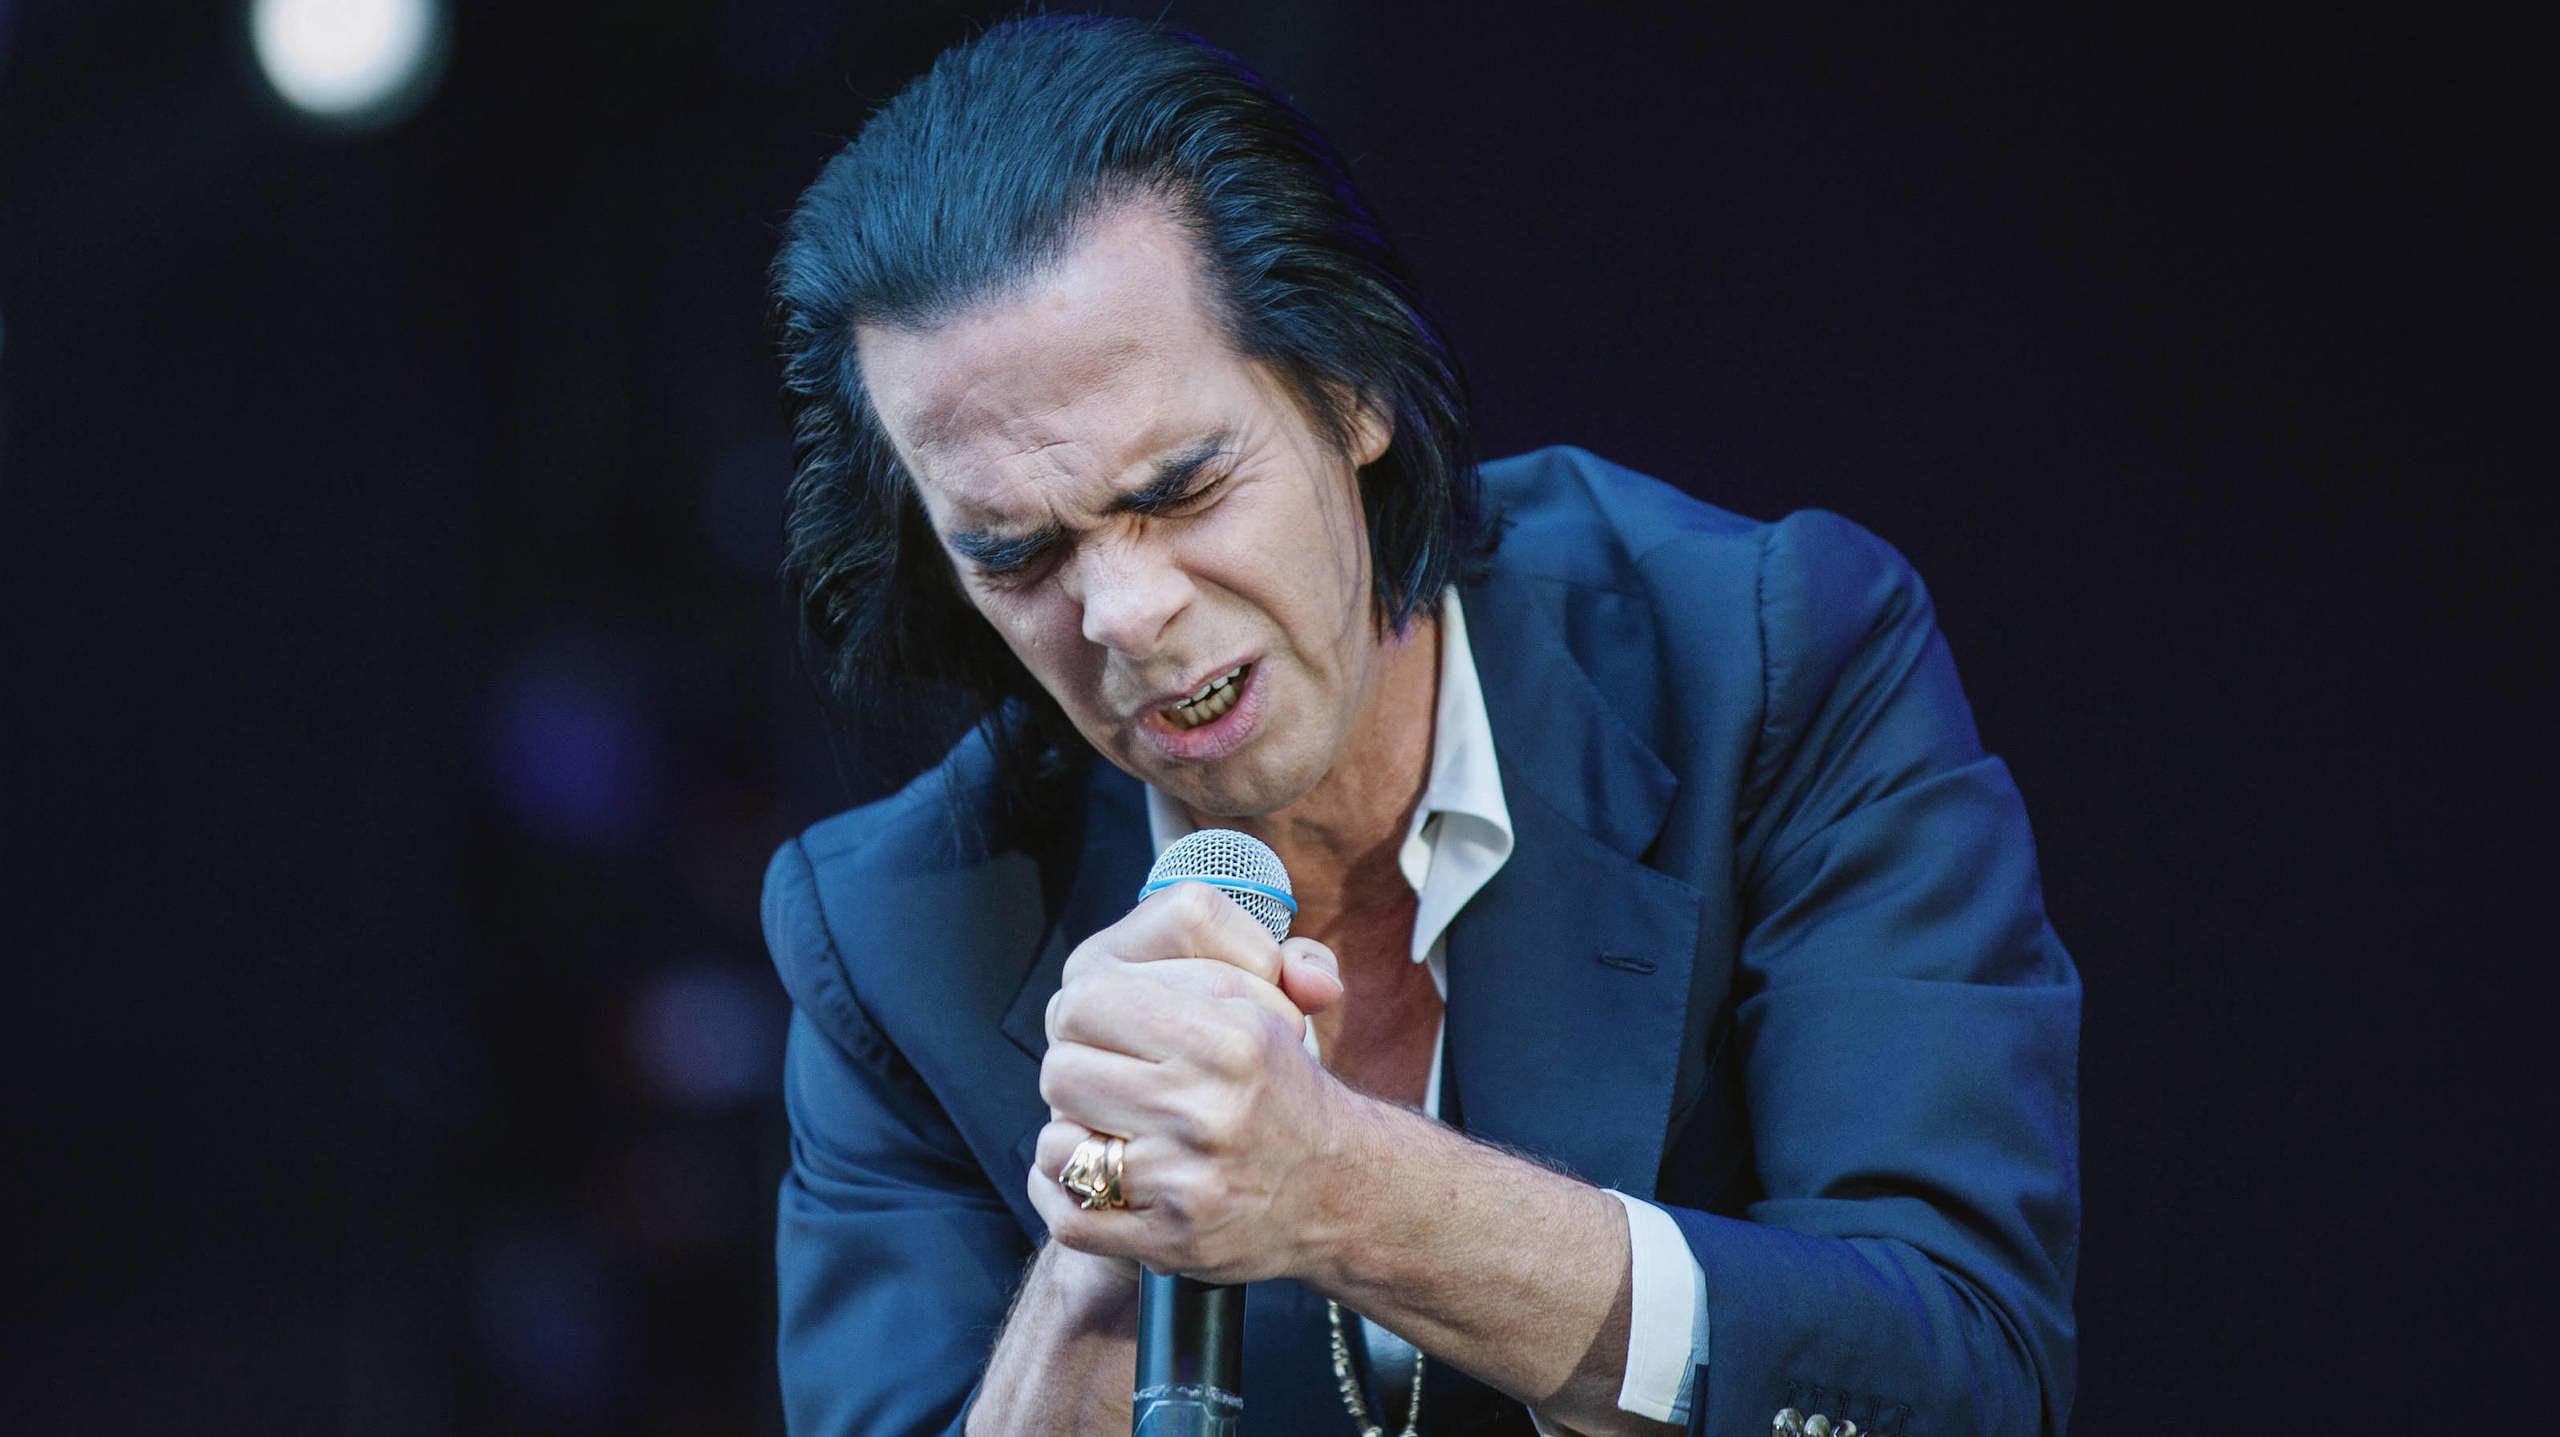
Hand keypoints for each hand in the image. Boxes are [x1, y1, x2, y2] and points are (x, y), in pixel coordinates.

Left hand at [1027, 882, 1357, 1282]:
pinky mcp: (1170, 1242)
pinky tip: (1098, 1179)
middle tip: (1104, 1079)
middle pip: (1061, 1071)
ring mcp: (1186, 1182)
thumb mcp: (1272, 1012)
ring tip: (1108, 1131)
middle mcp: (1207, 1108)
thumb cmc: (1286, 1094)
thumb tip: (1240, 940)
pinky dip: (1069, 1197)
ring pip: (1057, 1144)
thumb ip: (1237, 958)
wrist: (1341, 1193)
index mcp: (1230, 1039)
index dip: (1085, 1009)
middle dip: (1075, 1072)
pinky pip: (1069, 1214)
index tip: (1103, 1024)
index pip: (1088, 1000)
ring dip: (1073, 1138)